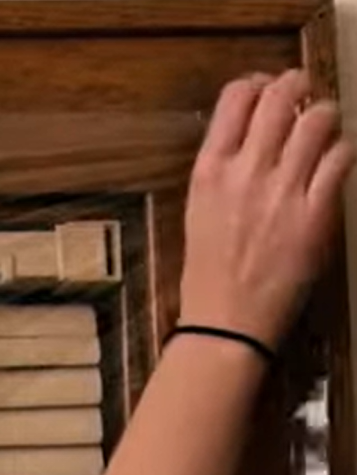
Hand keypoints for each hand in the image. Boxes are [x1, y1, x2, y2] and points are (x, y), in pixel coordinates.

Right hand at [181, 70, 352, 348]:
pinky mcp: (316, 214)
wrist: (225, 324)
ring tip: (323, 130)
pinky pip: (341, 158)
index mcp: (208, 173)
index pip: (236, 97)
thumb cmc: (208, 274)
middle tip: (304, 96)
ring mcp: (283, 193)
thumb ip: (226, 170)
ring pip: (319, 119)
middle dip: (298, 87)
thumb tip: (258, 132)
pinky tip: (333, 164)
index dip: (259, 84)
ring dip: (325, 117)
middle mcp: (245, 174)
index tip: (267, 91)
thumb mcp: (200, 213)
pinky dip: (342, 153)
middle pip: (281, 96)